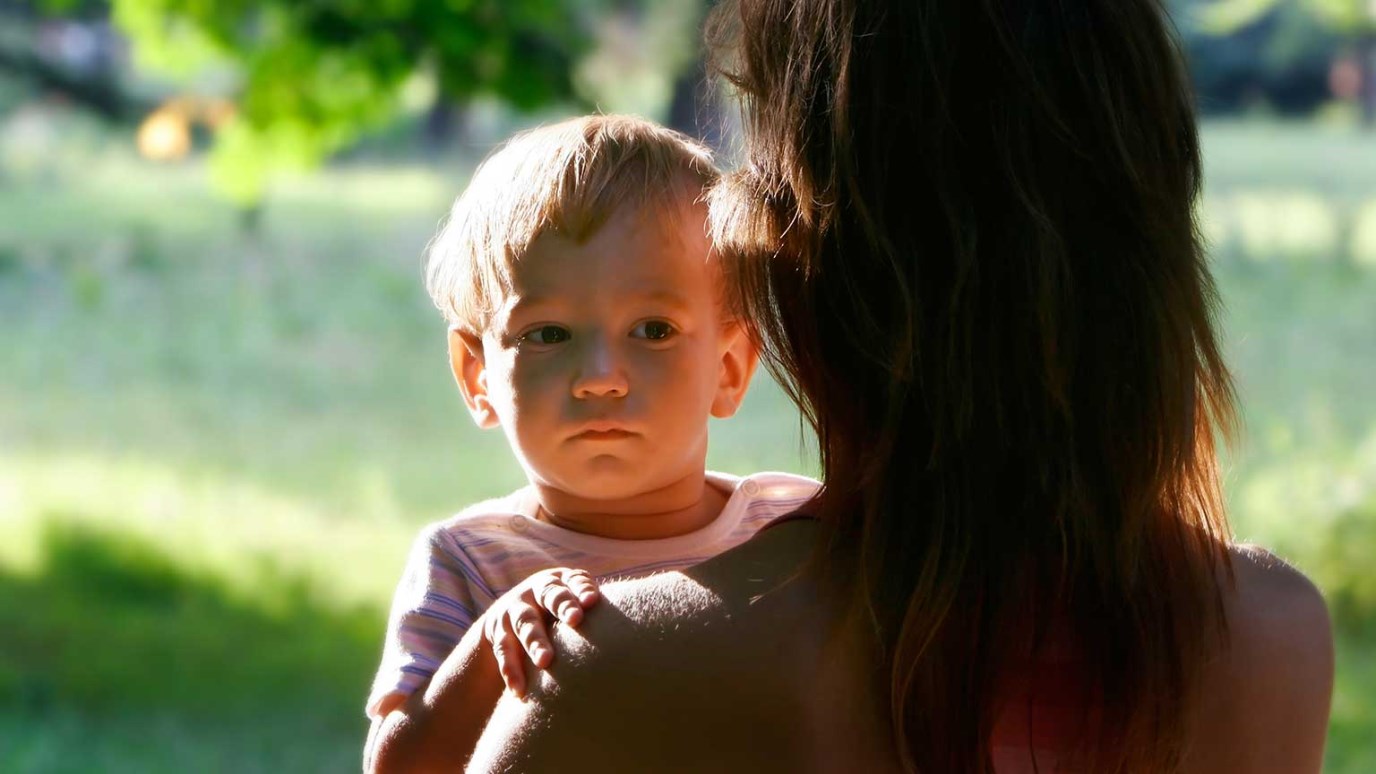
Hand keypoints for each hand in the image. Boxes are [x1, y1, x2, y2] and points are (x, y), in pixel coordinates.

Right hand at [481, 568, 599, 696]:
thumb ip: (594, 612)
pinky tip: (520, 690)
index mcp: (562, 581)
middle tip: (576, 620)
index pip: (575, 581)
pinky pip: (503, 651)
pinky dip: (510, 670)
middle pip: (551, 595)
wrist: (507, 620)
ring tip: (545, 662)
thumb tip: (645, 630)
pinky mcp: (497, 632)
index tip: (594, 602)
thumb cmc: (558, 616)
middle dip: (564, 606)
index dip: (583, 590)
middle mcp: (536, 590)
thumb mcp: (573, 606)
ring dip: (535, 641)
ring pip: (525, 623)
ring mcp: (514, 610)